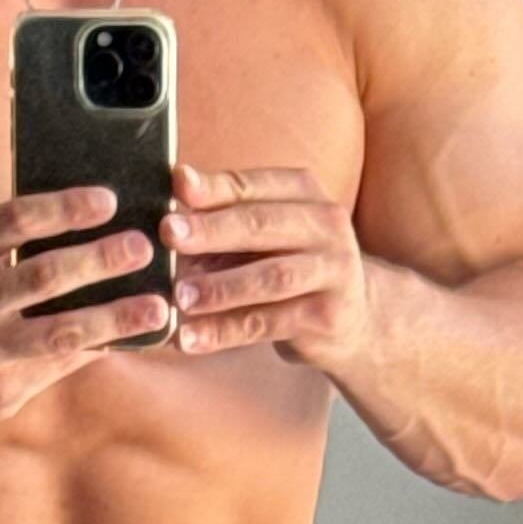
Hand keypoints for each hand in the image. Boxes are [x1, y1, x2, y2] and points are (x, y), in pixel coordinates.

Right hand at [0, 188, 170, 430]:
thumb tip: (82, 231)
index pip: (12, 220)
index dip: (64, 208)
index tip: (107, 200)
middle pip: (43, 274)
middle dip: (100, 259)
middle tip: (141, 246)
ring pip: (60, 330)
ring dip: (116, 317)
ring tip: (156, 307)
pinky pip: (57, 365)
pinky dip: (96, 349)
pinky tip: (128, 338)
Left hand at [161, 164, 372, 367]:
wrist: (354, 317)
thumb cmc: (292, 266)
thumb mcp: (266, 236)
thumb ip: (224, 222)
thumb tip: (168, 217)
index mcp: (304, 193)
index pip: (253, 185)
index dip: (215, 186)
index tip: (178, 184)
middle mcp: (325, 224)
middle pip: (261, 224)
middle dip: (212, 228)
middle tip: (168, 233)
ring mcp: (332, 269)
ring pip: (269, 276)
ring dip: (220, 286)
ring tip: (180, 296)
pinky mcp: (326, 315)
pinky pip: (267, 323)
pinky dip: (225, 331)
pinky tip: (190, 338)